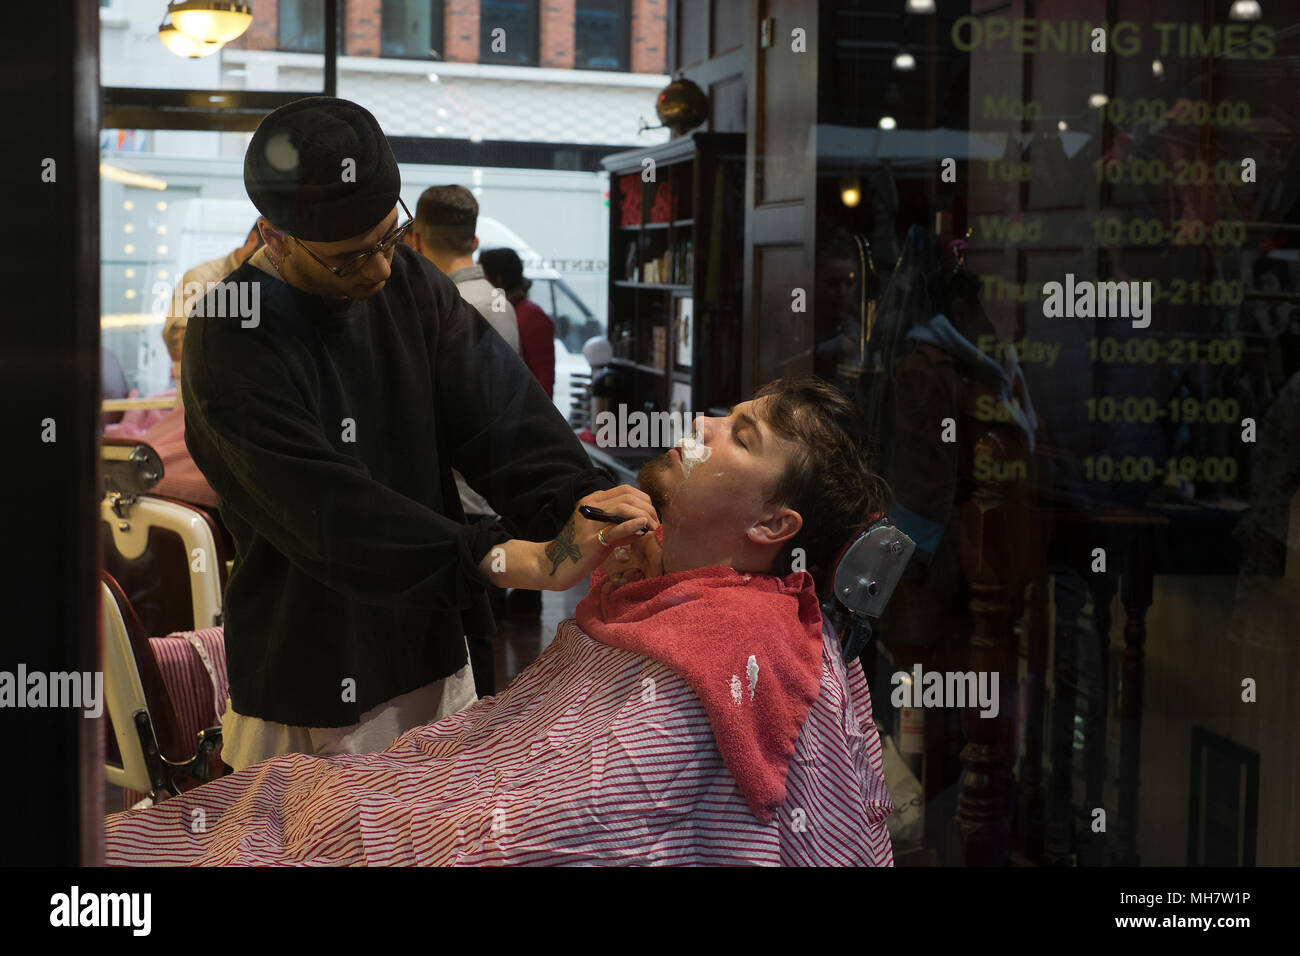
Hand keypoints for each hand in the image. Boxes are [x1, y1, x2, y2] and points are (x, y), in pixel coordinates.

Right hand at [539, 486, 659, 590]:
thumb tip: (644, 525)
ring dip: (644, 516)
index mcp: (593, 500)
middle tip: (655, 524)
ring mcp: (590, 522)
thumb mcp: (601, 531)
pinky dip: (631, 524)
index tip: (652, 515)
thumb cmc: (580, 549)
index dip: (644, 500)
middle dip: (648, 508)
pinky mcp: (592, 540)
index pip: (625, 490)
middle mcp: (591, 507)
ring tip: (652, 528)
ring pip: (624, 507)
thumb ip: (620, 525)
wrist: (555, 565)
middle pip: (628, 497)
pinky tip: (643, 524)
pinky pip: (615, 529)